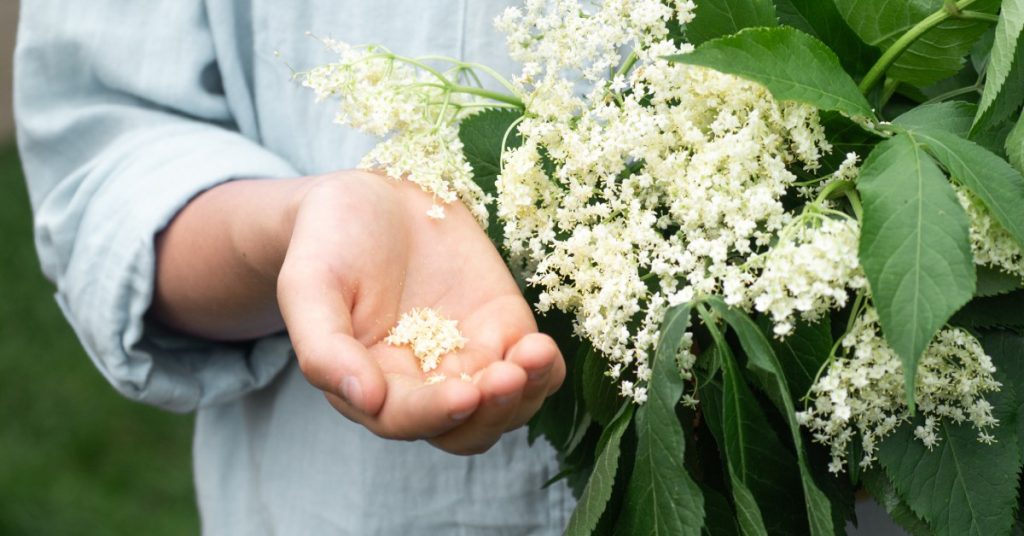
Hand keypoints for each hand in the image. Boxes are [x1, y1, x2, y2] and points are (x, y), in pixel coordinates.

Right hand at [276, 170, 564, 454]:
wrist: (369, 197)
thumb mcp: (308, 287)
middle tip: (506, 376)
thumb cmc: (327, 243)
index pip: (405, 419)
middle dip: (490, 411)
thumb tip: (364, 399)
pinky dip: (543, 369)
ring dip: (525, 394)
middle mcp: (422, 384)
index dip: (435, 414)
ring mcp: (467, 357)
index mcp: (370, 385)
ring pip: (505, 407)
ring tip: (533, 355)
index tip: (463, 395)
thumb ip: (324, 348)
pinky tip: (543, 348)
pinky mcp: (500, 328)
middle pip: (464, 429)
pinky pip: (531, 369)